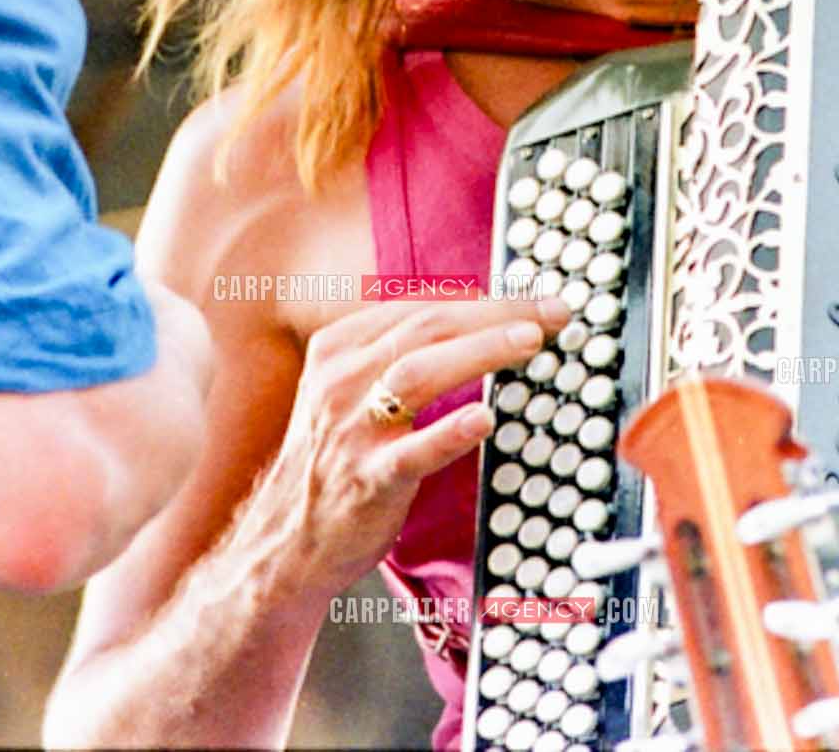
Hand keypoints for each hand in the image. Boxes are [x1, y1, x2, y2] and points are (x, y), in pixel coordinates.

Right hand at [239, 295, 571, 601]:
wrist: (286, 542)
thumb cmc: (335, 459)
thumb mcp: (349, 389)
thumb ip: (399, 354)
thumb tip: (480, 321)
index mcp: (339, 348)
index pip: (420, 306)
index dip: (483, 297)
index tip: (533, 298)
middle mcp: (341, 379)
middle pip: (427, 327)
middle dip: (496, 312)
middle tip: (552, 312)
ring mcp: (352, 430)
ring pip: (418, 373)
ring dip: (480, 350)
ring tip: (530, 342)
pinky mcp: (367, 479)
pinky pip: (412, 452)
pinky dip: (449, 433)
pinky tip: (485, 419)